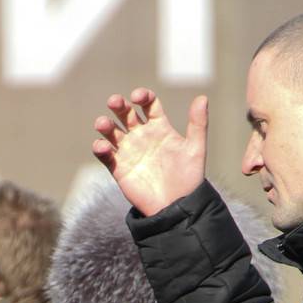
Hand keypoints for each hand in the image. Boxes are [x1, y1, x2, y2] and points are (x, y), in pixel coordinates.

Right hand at [91, 88, 207, 215]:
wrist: (176, 207)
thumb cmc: (189, 178)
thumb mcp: (195, 149)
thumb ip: (198, 124)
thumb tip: (202, 97)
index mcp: (160, 128)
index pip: (148, 104)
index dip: (142, 96)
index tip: (138, 97)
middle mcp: (142, 136)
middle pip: (126, 113)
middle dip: (118, 105)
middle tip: (115, 102)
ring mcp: (129, 151)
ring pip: (112, 131)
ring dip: (105, 124)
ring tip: (103, 124)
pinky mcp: (118, 168)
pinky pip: (105, 155)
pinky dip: (100, 148)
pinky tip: (103, 146)